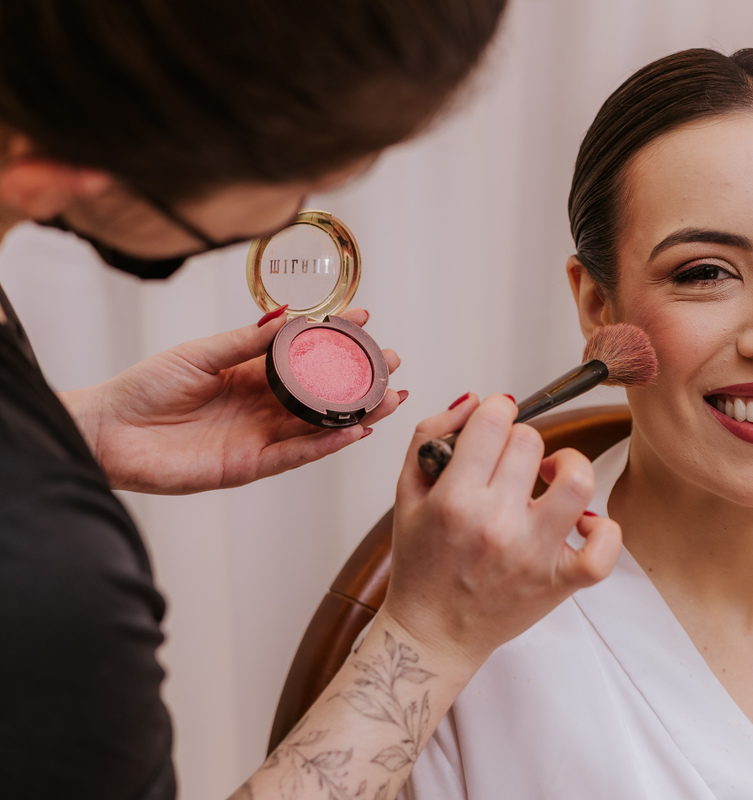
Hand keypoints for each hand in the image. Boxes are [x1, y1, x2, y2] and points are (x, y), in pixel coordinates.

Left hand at [61, 308, 402, 493]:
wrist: (107, 434)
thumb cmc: (142, 390)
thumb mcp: (198, 354)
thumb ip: (245, 341)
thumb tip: (288, 316)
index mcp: (248, 374)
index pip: (303, 356)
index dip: (334, 340)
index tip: (364, 318)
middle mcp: (260, 406)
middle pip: (321, 394)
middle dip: (358, 379)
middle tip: (391, 364)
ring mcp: (257, 437)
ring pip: (318, 426)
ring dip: (355, 414)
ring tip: (390, 399)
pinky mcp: (248, 466)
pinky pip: (295, 455)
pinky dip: (325, 445)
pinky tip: (353, 432)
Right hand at [381, 393, 621, 672]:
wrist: (433, 634)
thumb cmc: (422, 567)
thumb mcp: (407, 494)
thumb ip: (430, 437)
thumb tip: (473, 402)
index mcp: (454, 500)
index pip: (495, 422)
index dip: (497, 411)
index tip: (495, 422)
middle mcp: (496, 524)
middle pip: (532, 442)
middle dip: (519, 442)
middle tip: (508, 462)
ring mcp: (533, 554)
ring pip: (577, 480)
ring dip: (567, 465)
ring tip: (550, 476)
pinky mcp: (559, 581)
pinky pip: (604, 547)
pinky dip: (602, 529)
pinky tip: (580, 522)